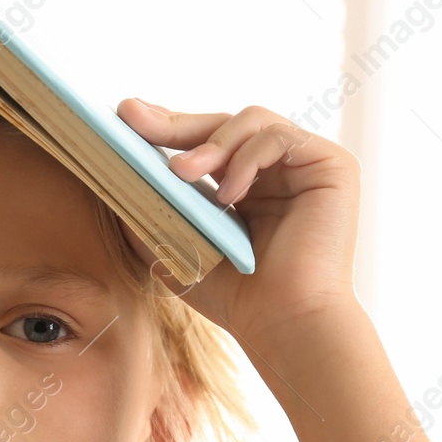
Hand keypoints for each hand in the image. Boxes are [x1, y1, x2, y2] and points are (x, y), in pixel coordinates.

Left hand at [115, 100, 362, 360]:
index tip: (126, 117)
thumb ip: (146, 212)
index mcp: (246, 187)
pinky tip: (230, 195)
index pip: (205, 143)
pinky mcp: (332, 165)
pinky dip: (247, 158)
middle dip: (175, 122)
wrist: (284, 324)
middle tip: (133, 119)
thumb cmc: (237, 298)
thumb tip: (109, 174)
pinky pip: (278, 136)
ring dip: (209, 142)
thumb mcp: (174, 248)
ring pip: (250, 120)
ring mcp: (305, 166)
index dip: (167, 128)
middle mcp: (277, 171)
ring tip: (181, 174)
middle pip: (224, 123)